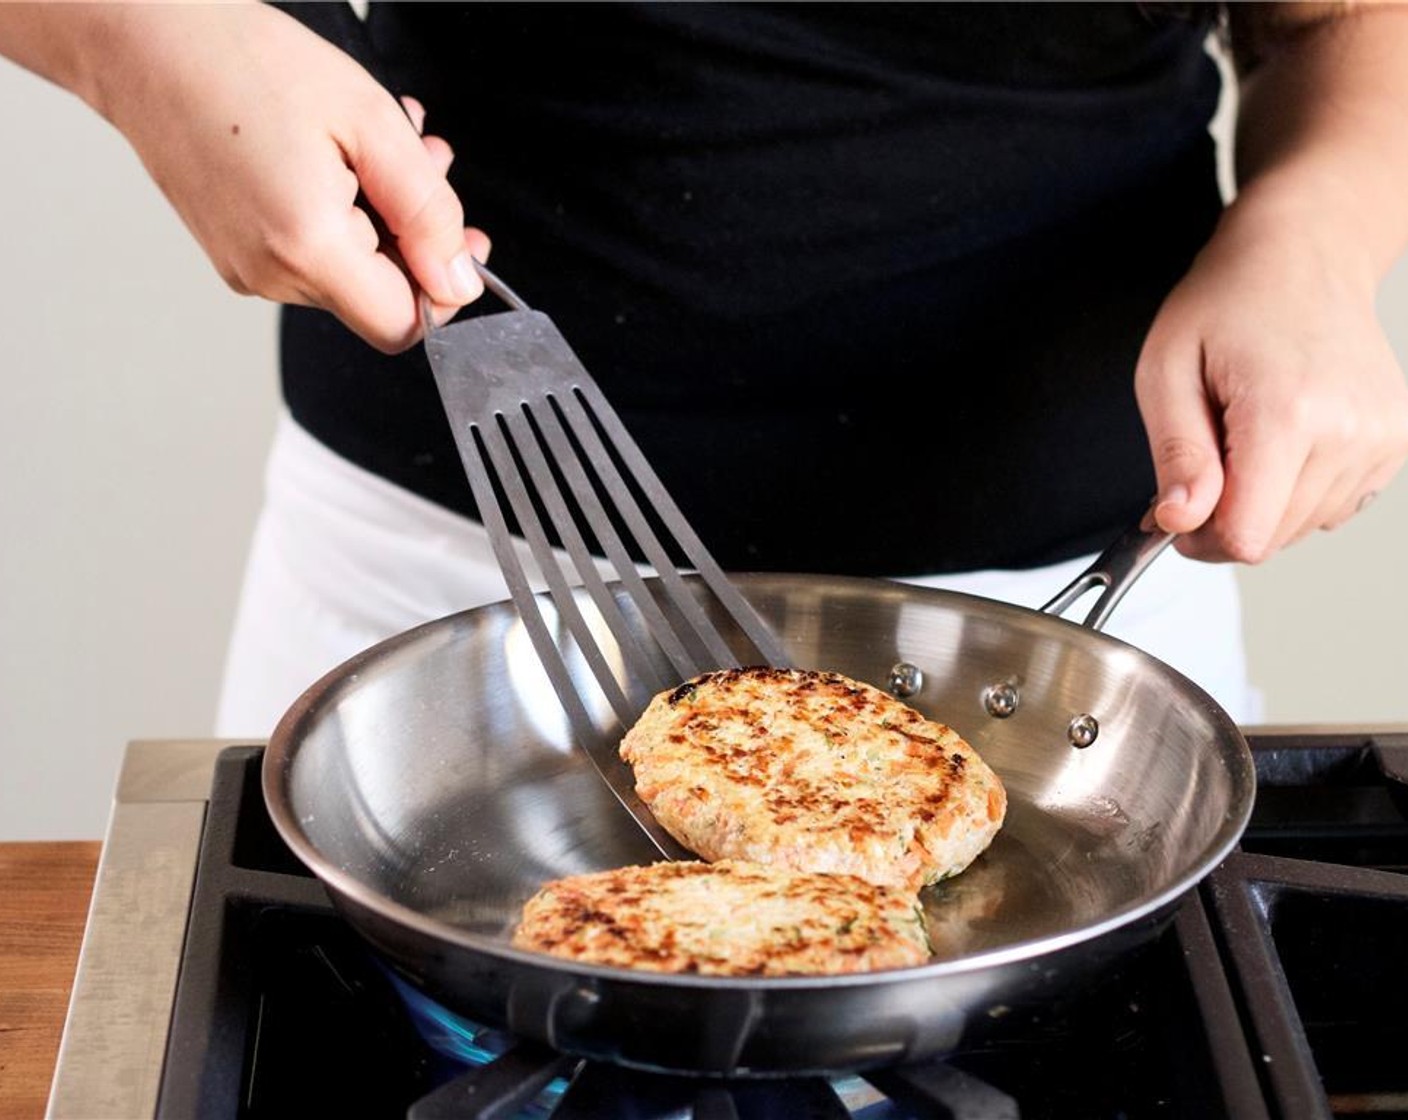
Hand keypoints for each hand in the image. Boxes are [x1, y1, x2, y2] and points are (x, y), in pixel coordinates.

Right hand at [86, 3, 487, 352]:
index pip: (403, 327)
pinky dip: (341, 217)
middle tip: (427, 165)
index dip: (443, 290)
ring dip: (381, 217)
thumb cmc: (245, 63)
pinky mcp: (235, 256)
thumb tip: (460, 282)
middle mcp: (272, 275)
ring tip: (377, 146)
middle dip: (417, 238)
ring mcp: (248, 271)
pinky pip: (311, 256)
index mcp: (308, 247)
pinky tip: (338, 159)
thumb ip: (428, 213)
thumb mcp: (373, 124)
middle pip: (379, 299)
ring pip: (350, 275)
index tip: (457, 239)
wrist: (145, 43)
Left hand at [1134, 195, 1407, 562]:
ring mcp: (1380, 438)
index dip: (1199, 538)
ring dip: (1262, 502)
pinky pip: (1332, 506)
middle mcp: (1349, 430)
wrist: (1302, 255)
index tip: (1178, 509)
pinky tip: (1280, 439)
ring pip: (1302, 528)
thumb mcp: (1166, 372)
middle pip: (1273, 538)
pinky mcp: (1393, 442)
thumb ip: (1176, 455)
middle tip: (1204, 461)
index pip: (1246, 536)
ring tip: (1244, 435)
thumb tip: (1180, 521)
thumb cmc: (1227, 303)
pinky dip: (1296, 490)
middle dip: (1224, 518)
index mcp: (1287, 412)